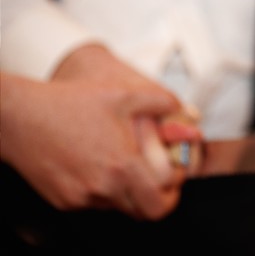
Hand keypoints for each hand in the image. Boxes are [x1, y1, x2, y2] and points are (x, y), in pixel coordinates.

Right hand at [1, 45, 198, 219]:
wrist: (19, 116)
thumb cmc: (71, 103)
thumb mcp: (123, 94)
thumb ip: (161, 101)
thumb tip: (183, 109)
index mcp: (122, 166)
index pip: (160, 202)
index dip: (173, 190)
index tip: (174, 175)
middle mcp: (102, 188)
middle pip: (143, 211)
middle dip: (155, 196)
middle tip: (156, 177)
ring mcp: (81, 197)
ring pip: (118, 206)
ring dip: (128, 192)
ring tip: (124, 164)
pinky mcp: (63, 200)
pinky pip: (93, 202)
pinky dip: (103, 190)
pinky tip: (98, 164)